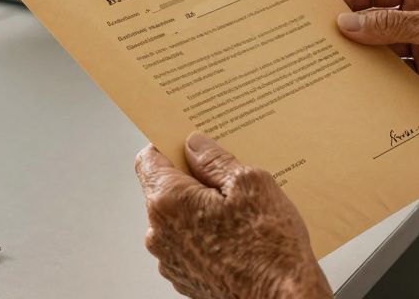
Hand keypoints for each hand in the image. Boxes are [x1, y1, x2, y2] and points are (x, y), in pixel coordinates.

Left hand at [135, 132, 331, 298]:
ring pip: (180, 217)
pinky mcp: (186, 277)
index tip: (189, 141)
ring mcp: (171, 260)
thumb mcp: (250, 183)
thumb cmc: (270, 250)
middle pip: (165, 188)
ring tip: (241, 211)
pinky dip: (207, 233)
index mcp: (168, 202)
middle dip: (193, 178)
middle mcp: (160, 233)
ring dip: (201, 208)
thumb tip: (196, 145)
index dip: (170, 145)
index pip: (149, 159)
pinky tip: (238, 234)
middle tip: (228, 176)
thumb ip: (215, 160)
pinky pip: (190, 243)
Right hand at [336, 0, 418, 120]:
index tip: (324, 13)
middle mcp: (418, 15)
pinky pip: (391, 74)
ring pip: (379, 49)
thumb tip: (348, 22)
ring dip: (362, 57)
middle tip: (322, 42)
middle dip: (351, 31)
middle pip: (372, 20)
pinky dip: (376, 80)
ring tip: (335, 66)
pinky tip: (360, 85)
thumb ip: (390, 25)